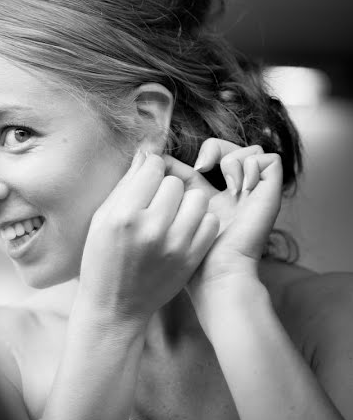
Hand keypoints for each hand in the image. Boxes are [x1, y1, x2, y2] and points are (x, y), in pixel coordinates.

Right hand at [78, 151, 219, 328]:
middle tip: (154, 203)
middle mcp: (152, 228)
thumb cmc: (101, 259)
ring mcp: (175, 244)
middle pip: (175, 182)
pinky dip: (198, 222)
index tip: (145, 180)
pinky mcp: (191, 258)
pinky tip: (182, 230)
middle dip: (165, 187)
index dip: (149, 169)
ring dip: (185, 203)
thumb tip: (147, 151)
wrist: (115, 307)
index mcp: (124, 215)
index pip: (153, 168)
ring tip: (171, 215)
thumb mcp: (101, 220)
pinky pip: (209, 222)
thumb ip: (125, 185)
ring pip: (197, 199)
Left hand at [165, 138, 283, 284]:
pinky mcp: (271, 194)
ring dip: (232, 160)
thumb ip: (167, 180)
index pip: (212, 155)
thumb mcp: (174, 206)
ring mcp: (256, 192)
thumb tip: (149, 153)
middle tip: (202, 168)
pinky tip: (240, 187)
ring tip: (226, 185)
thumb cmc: (191, 248)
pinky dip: (251, 165)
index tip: (189, 166)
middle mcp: (237, 190)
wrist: (215, 271)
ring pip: (252, 150)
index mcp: (215, 194)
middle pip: (232, 148)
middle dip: (215, 149)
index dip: (204, 151)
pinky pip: (270, 159)